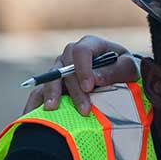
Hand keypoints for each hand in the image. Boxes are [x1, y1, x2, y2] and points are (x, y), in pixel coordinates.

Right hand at [23, 35, 139, 115]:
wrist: (121, 78)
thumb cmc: (125, 70)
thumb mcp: (128, 68)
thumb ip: (114, 71)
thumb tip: (95, 78)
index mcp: (91, 45)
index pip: (81, 52)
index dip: (83, 69)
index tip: (90, 87)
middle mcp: (72, 55)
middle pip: (65, 68)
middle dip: (74, 90)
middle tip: (85, 110)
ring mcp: (60, 69)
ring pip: (51, 79)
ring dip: (52, 94)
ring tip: (51, 110)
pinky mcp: (54, 84)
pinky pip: (40, 90)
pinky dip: (36, 101)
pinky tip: (32, 114)